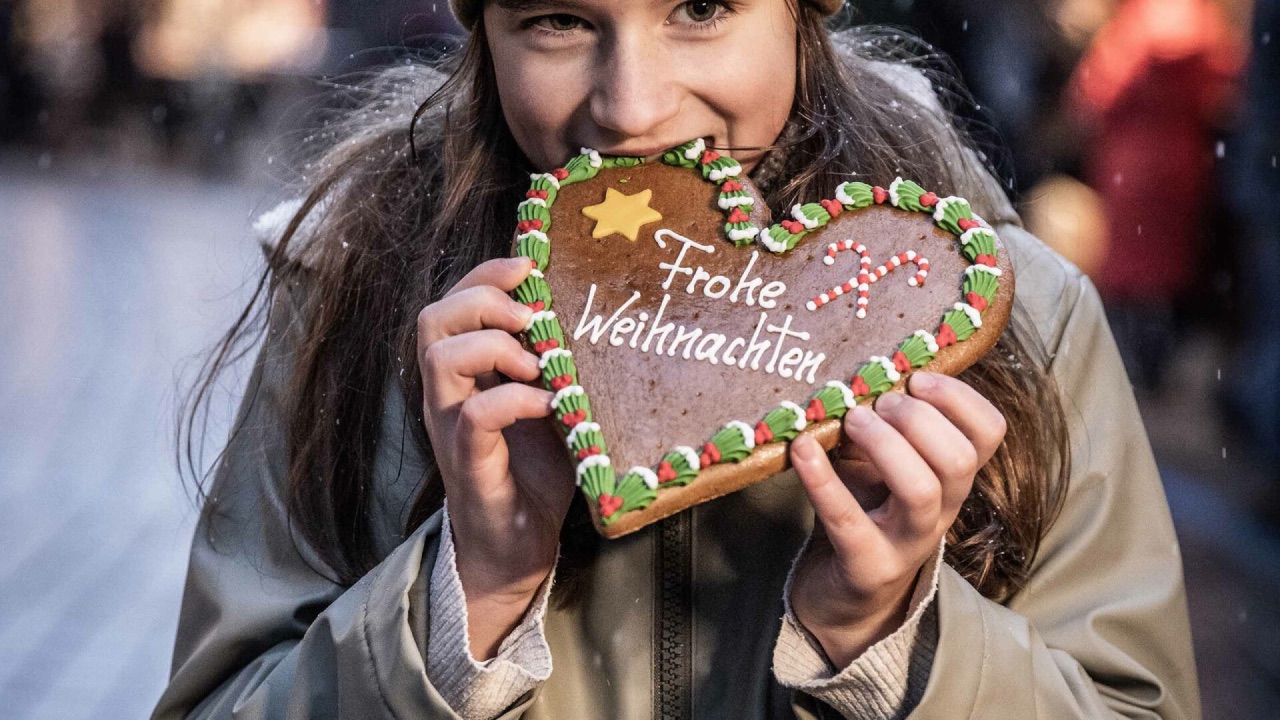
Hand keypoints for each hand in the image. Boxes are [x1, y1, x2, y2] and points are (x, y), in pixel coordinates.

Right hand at [417, 257, 576, 657]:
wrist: (518, 547)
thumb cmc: (535, 470)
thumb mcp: (547, 399)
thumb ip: (551, 359)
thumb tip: (585, 308)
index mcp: (464, 374)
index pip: (452, 302)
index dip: (485, 274)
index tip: (529, 267)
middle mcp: (447, 396)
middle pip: (433, 319)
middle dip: (482, 298)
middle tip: (531, 315)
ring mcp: (452, 430)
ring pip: (439, 360)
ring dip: (493, 346)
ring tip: (538, 363)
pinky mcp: (471, 465)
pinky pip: (475, 417)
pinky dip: (513, 399)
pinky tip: (547, 404)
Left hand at [787, 372, 1005, 668]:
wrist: (847, 593)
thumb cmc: (868, 508)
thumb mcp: (885, 461)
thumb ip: (886, 420)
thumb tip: (861, 365)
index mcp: (953, 477)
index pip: (989, 432)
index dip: (959, 397)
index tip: (918, 376)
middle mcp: (942, 510)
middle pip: (957, 460)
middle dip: (918, 419)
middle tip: (878, 403)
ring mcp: (907, 542)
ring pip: (920, 490)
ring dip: (885, 444)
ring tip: (851, 420)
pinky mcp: (866, 564)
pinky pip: (847, 520)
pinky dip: (822, 479)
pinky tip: (801, 448)